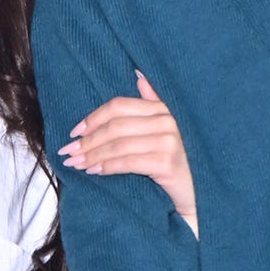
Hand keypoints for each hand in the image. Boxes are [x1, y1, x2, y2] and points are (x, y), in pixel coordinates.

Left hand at [59, 73, 197, 236]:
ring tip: (76, 163)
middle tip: (68, 151)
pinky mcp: (167, 163)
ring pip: (118, 145)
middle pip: (115, 126)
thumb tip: (138, 75)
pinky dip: (107, 166)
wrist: (201, 195)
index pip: (119, 106)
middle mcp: (168, 121)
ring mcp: (169, 142)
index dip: (94, 118)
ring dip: (92, 155)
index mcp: (163, 109)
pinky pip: (128, 162)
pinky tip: (95, 171)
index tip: (75, 131)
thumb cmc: (179, 162)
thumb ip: (154, 101)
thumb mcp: (166, 130)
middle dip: (88, 140)